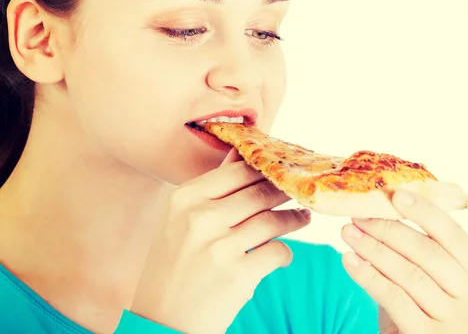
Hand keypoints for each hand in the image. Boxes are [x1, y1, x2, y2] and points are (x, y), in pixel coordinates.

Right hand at [130, 149, 310, 333]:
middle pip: (261, 191)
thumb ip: (213, 188)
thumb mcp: (181, 220)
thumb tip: (240, 152)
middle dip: (286, 191)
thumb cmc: (174, 266)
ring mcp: (220, 247)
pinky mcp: (238, 275)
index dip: (268, 168)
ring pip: (274, 219)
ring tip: (302, 217)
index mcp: (186, 197)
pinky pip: (278, 251)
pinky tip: (281, 255)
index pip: (240, 169)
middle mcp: (200, 218)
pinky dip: (285, 253)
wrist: (162, 321)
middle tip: (301, 191)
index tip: (283, 170)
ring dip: (294, 219)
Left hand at [340, 190, 467, 333]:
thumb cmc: (425, 313)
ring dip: (374, 249)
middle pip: (429, 253)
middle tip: (360, 216)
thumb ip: (423, 252)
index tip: (396, 195)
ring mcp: (456, 321)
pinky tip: (349, 261)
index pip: (454, 235)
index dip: (425, 212)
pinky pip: (393, 298)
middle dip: (390, 230)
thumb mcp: (435, 282)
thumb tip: (387, 207)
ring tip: (349, 233)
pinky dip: (368, 276)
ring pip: (409, 274)